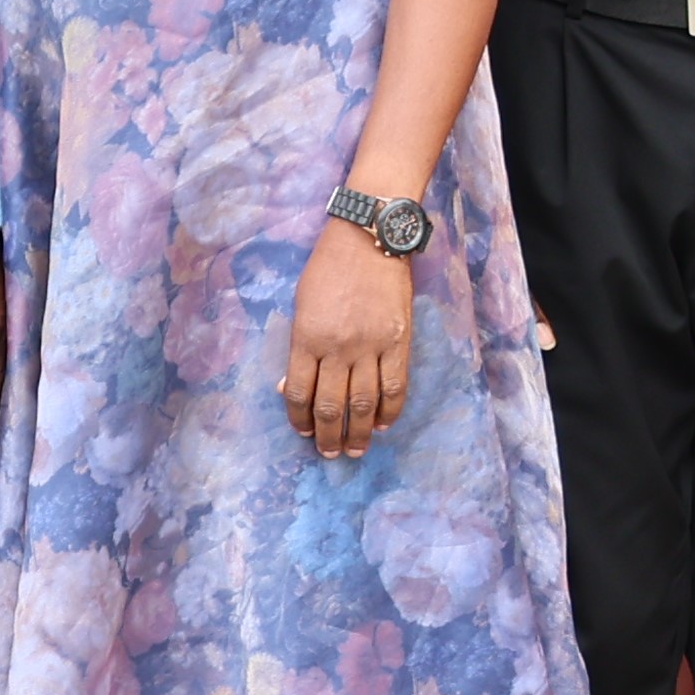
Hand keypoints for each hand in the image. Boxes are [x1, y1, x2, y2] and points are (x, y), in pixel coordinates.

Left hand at [284, 213, 416, 460]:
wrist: (368, 240)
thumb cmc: (327, 269)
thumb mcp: (301, 304)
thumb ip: (300, 345)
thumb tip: (295, 385)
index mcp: (306, 337)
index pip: (299, 391)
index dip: (300, 418)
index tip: (302, 432)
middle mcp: (337, 347)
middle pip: (331, 405)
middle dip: (328, 435)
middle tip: (329, 454)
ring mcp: (371, 347)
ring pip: (363, 403)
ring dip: (358, 432)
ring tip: (354, 450)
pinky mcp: (399, 343)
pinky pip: (395, 387)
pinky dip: (389, 411)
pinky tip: (382, 425)